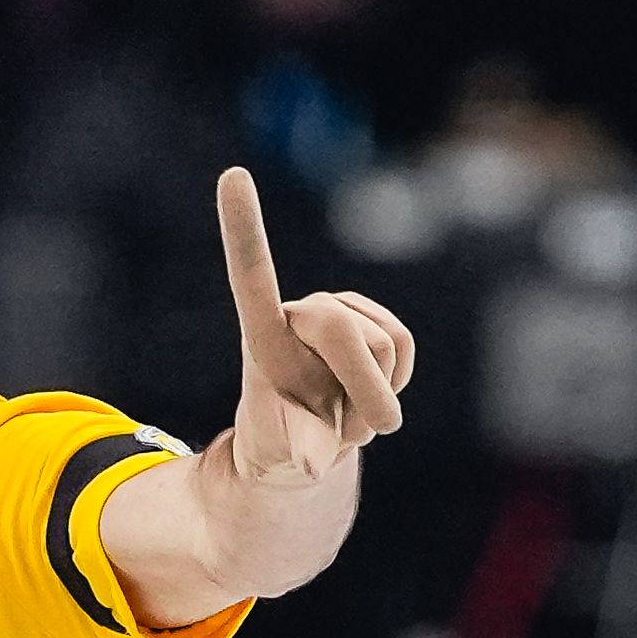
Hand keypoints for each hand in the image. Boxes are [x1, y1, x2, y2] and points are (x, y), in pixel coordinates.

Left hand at [214, 168, 413, 487]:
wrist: (308, 448)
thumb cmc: (282, 449)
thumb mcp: (279, 459)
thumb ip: (294, 452)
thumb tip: (308, 462)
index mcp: (264, 335)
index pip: (252, 275)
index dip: (244, 228)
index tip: (232, 175)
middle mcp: (302, 311)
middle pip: (348, 332)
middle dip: (364, 390)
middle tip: (359, 437)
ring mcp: (341, 312)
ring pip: (385, 344)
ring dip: (376, 398)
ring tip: (346, 416)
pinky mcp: (376, 321)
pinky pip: (404, 348)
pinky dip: (396, 384)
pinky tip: (371, 397)